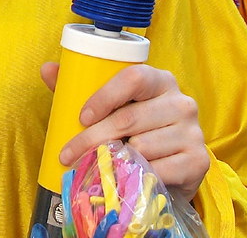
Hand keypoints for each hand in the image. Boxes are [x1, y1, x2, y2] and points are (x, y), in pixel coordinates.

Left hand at [41, 62, 209, 202]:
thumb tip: (47, 69)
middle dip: (93, 138)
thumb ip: (80, 86)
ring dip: (114, 160)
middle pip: (130, 118)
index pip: (133, 77)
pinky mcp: (199, 161)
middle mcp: (182, 102)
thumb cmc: (136, 129)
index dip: (104, 96)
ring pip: (142, 147)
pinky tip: (126, 178)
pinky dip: (137, 177)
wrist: (174, 164)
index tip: (81, 117)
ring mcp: (193, 132)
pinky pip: (159, 171)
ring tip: (99, 164)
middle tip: (69, 154)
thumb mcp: (112, 106)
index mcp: (159, 80)